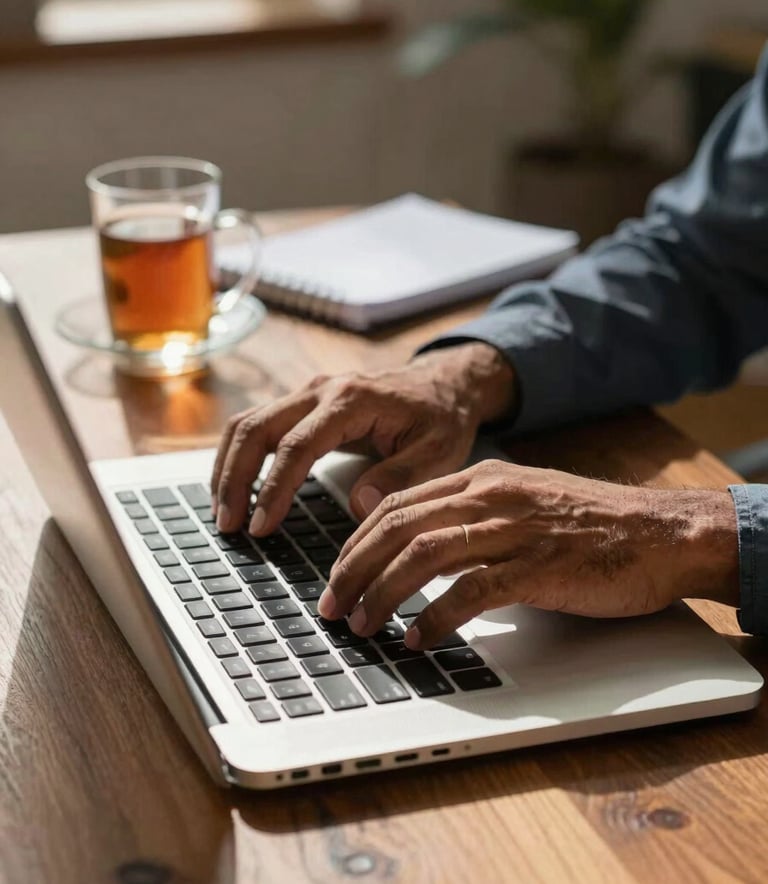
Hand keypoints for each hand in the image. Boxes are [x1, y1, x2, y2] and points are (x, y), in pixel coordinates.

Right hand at [210, 342, 515, 534]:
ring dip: (228, 467)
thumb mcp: (439, 450)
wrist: (445, 385)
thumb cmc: (443, 418)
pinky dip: (239, 456)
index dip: (274, 488)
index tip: (261, 526)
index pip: (298, 445)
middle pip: (256, 428)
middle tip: (228, 526)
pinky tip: (236, 487)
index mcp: (353, 400)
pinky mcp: (303, 404)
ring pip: (248, 423)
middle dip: (234, 478)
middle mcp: (322, 390)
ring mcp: (308, 394)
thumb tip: (358, 505)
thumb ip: (401, 476)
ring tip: (224, 513)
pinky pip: (258, 425)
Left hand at [318, 460, 739, 648]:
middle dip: (354, 570)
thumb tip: (419, 543)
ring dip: (383, 594)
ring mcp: (513, 530)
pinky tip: (419, 640)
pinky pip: (471, 592)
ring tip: (364, 625)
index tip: (337, 574)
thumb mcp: (522, 500)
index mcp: (481, 480)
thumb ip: (471, 513)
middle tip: (334, 606)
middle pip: (398, 528)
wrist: (660, 532)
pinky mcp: (538, 567)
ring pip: (423, 557)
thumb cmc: (591, 524)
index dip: (356, 542)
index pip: (396, 505)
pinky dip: (435, 618)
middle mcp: (489, 498)